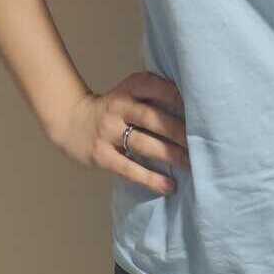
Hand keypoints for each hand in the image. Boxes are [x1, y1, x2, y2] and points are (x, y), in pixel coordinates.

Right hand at [51, 71, 190, 195]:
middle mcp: (118, 107)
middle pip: (152, 118)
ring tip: (192, 164)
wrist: (71, 121)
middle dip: (179, 130)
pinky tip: (169, 186)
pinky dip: (151, 178)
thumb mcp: (129, 92)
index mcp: (129, 87)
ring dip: (170, 155)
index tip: (200, 109)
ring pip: (144, 144)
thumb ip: (155, 94)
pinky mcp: (101, 156)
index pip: (156, 87)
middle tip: (202, 142)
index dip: (177, 97)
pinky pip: (129, 168)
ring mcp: (108, 132)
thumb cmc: (114, 107)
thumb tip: (194, 106)